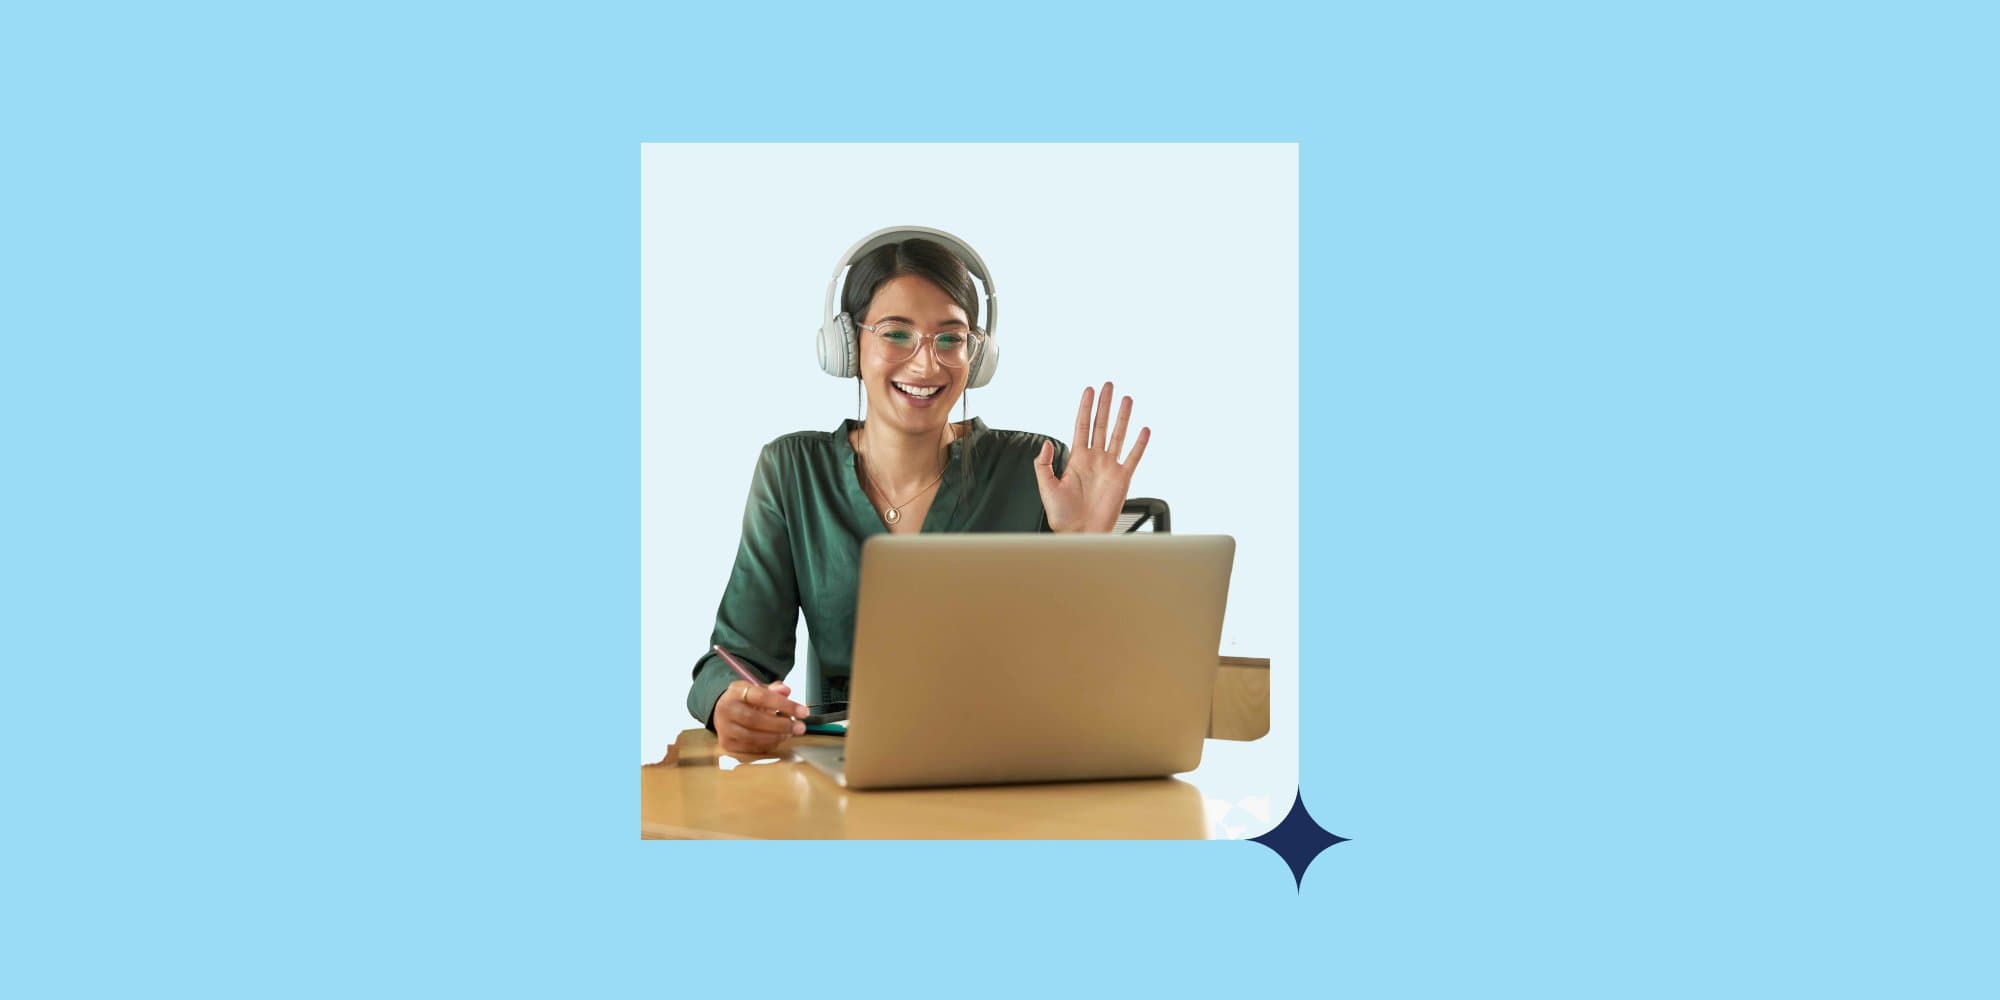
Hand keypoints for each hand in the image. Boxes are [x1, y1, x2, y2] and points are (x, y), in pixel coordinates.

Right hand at [713, 680, 808, 755]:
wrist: (724, 711)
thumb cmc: (746, 701)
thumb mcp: (758, 689)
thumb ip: (774, 690)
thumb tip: (786, 690)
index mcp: (736, 691)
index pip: (762, 697)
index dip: (784, 705)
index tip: (802, 711)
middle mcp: (727, 709)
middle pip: (755, 719)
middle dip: (781, 725)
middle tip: (799, 727)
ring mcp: (725, 728)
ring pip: (752, 736)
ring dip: (775, 737)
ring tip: (789, 733)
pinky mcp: (727, 743)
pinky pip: (750, 748)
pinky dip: (768, 745)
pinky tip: (777, 739)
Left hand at [1033, 381, 1150, 533]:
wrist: (1079, 534)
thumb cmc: (1062, 515)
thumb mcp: (1046, 487)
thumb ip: (1043, 464)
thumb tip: (1047, 443)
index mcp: (1076, 458)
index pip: (1082, 426)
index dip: (1086, 407)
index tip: (1089, 390)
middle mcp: (1094, 459)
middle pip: (1101, 425)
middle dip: (1105, 405)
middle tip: (1109, 385)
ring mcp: (1109, 467)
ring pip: (1117, 436)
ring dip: (1122, 418)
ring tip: (1127, 399)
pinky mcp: (1122, 479)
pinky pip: (1133, 457)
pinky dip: (1139, 444)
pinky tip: (1144, 430)